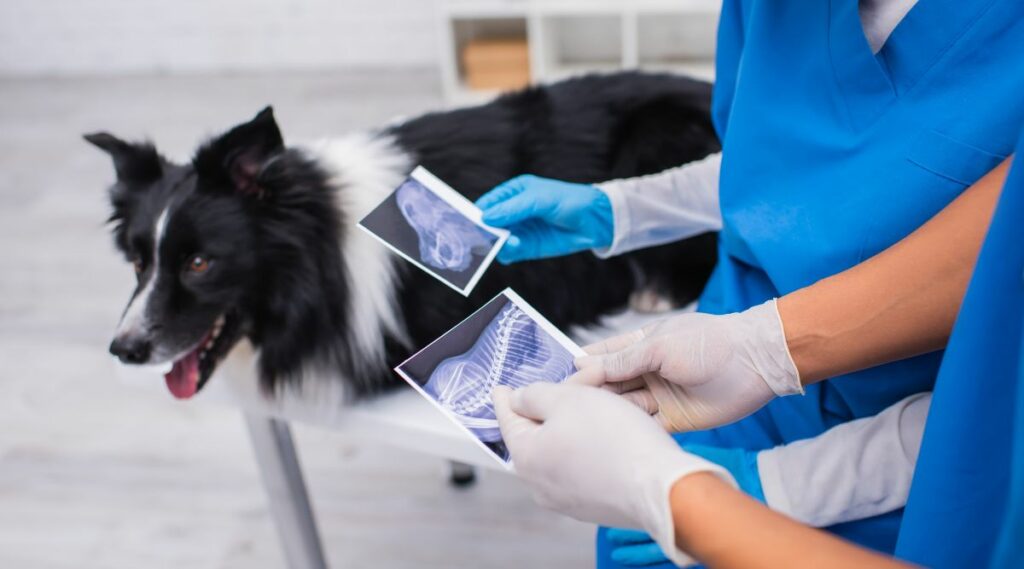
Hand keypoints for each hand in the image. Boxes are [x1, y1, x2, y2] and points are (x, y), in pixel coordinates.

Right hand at [476, 175, 613, 262]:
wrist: (595, 221)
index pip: (487, 203)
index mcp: (512, 193)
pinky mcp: (527, 247)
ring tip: (509, 240)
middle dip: (483, 231)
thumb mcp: (539, 199)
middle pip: (488, 224)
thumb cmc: (568, 201)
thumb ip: (512, 209)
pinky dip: (507, 252)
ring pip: (496, 240)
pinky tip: (513, 247)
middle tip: (479, 237)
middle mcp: (512, 212)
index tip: (467, 222)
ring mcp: (519, 230)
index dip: (476, 212)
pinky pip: (508, 252)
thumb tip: (486, 218)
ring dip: (497, 242)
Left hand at [493, 383, 735, 567]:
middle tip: (565, 388)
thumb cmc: (617, 440)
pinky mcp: (594, 506)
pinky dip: (589, 450)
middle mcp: (541, 485)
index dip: (506, 398)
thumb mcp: (568, 398)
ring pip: (561, 452)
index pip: (507, 420)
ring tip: (595, 409)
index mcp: (527, 457)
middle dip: (549, 408)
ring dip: (572, 429)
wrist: (661, 485)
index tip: (501, 389)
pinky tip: (609, 438)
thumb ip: (535, 395)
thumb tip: (517, 401)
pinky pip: (582, 469)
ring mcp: (567, 500)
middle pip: (536, 435)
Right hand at [570, 300, 801, 431]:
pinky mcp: (672, 420)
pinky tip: (608, 439)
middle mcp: (645, 371)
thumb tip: (581, 365)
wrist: (756, 362)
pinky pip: (644, 427)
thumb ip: (621, 360)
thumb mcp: (658, 346)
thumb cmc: (707, 343)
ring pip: (622, 408)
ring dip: (605, 415)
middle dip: (587, 395)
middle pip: (608, 385)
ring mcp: (658, 396)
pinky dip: (628, 432)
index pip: (600, 358)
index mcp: (639, 346)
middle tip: (560, 410)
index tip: (555, 383)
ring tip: (578, 426)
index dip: (580, 369)